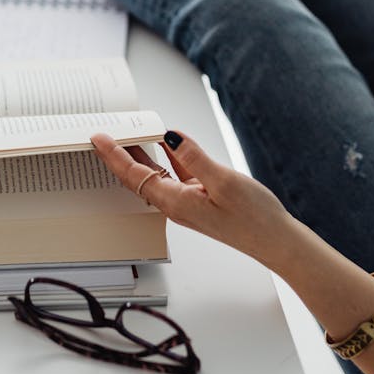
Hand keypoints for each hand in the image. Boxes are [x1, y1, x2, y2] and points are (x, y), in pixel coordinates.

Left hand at [91, 129, 297, 271]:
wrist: (276, 241)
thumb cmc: (254, 218)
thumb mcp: (223, 181)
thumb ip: (194, 157)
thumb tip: (170, 136)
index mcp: (176, 203)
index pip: (134, 175)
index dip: (114, 155)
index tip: (97, 137)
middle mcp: (176, 204)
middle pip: (138, 176)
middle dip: (118, 155)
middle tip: (104, 133)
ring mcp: (188, 201)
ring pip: (156, 174)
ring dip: (140, 154)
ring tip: (127, 134)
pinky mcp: (201, 198)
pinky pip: (176, 174)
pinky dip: (167, 156)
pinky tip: (165, 141)